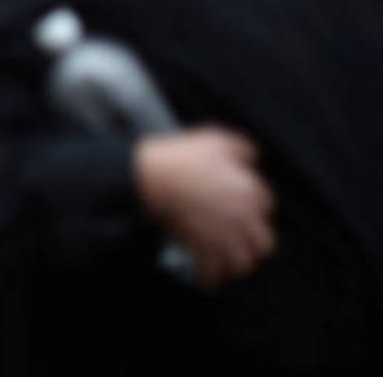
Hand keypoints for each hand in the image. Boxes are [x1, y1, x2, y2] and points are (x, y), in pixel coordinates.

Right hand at [135, 127, 275, 290]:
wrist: (153, 177)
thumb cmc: (182, 157)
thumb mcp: (216, 140)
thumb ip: (241, 148)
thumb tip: (252, 157)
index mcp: (250, 192)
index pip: (266, 205)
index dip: (254, 206)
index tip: (242, 208)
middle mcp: (243, 219)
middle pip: (264, 243)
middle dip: (254, 243)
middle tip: (241, 240)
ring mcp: (222, 236)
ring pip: (242, 264)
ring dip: (235, 264)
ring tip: (226, 261)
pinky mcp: (201, 248)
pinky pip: (211, 273)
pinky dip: (209, 279)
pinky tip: (206, 280)